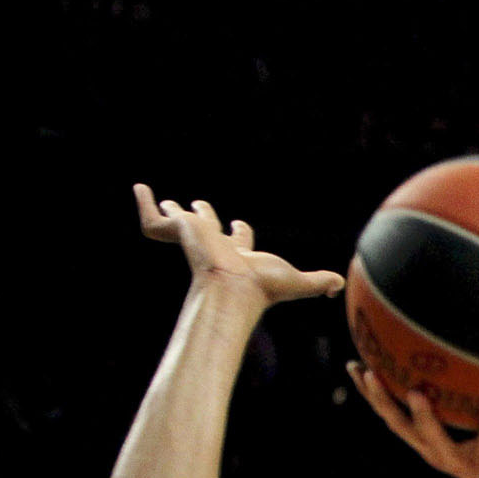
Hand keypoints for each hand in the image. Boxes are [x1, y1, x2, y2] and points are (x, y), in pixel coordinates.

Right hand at [134, 184, 342, 306]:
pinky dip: (143, 206)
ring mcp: (195, 240)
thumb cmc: (261, 287)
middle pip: (208, 228)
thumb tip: (340, 286)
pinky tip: (138, 189)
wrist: (232, 288)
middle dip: (204, 218)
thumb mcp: (297, 282)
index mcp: (239, 254)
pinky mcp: (177, 233)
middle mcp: (215, 245)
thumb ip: (318, 282)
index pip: (239, 238)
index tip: (239, 224)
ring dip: (171, 214)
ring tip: (164, 203)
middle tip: (198, 205)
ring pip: (178, 225)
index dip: (240, 232)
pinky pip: (151, 221)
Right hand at [348, 363, 478, 477]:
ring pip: (434, 440)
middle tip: (368, 373)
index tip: (353, 364)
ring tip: (415, 392)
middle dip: (381, 400)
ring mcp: (460, 463)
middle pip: (400, 426)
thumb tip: (461, 346)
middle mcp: (437, 452)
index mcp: (429, 440)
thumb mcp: (478, 416)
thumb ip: (466, 392)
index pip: (392, 414)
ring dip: (423, 416)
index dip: (370, 393)